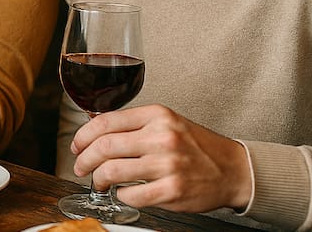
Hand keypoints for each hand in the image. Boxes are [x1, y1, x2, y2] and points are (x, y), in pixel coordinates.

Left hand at [71, 104, 252, 212]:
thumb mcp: (167, 123)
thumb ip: (135, 125)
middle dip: (84, 159)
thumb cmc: (197, 147)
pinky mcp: (171, 190)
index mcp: (158, 115)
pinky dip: (121, 195)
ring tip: (98, 181)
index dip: (83, 135)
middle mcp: (162, 137)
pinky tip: (124, 192)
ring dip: (98, 179)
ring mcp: (167, 164)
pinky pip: (131, 194)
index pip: (106, 122)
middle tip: (81, 167)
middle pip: (104, 146)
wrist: (234, 170)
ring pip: (112, 171)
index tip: (77, 145)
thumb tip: (95, 131)